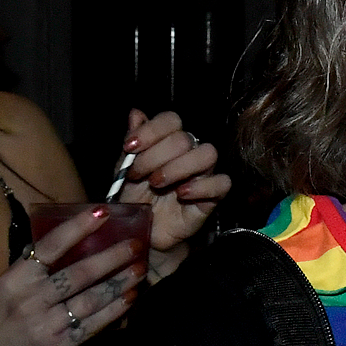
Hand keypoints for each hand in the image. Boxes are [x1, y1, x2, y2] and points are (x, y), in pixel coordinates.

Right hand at [0, 207, 141, 345]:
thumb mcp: (2, 293)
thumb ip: (30, 272)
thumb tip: (62, 243)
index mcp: (13, 281)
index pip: (49, 247)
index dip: (77, 228)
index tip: (102, 212)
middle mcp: (29, 300)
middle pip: (78, 272)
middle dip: (112, 256)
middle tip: (136, 243)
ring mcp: (44, 325)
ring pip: (91, 298)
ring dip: (120, 282)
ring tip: (140, 269)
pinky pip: (93, 324)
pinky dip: (114, 310)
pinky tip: (130, 299)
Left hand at [114, 109, 230, 275]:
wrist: (144, 232)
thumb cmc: (137, 198)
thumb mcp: (124, 170)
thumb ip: (132, 143)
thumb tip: (136, 113)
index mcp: (168, 142)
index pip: (171, 120)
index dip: (151, 130)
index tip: (129, 147)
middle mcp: (189, 153)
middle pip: (185, 138)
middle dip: (155, 155)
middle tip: (137, 174)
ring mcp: (204, 174)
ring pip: (208, 154)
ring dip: (178, 167)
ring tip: (157, 183)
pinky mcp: (213, 197)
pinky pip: (222, 183)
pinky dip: (201, 186)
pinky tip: (181, 194)